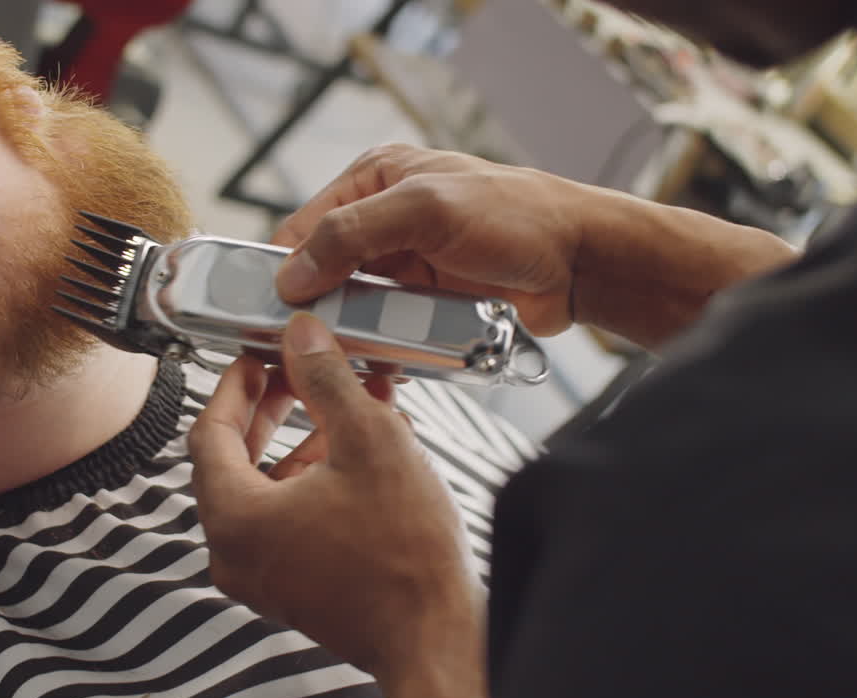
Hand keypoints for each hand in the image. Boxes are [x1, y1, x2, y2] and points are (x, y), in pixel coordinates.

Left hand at [189, 312, 487, 697]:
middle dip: (273, 408)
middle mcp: (236, 553)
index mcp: (235, 517)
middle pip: (236, 460)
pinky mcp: (296, 588)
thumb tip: (302, 337)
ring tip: (348, 405)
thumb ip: (326, 380)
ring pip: (270, 489)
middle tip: (298, 374)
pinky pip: (292, 519)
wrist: (436, 637)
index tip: (258, 357)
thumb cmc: (402, 555)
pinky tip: (364, 453)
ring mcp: (265, 576)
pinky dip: (318, 481)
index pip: (210, 431)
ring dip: (306, 441)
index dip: (235, 384)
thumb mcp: (368, 440)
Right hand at [273, 144, 586, 336]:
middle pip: (324, 271)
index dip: (287, 266)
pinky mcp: (424, 302)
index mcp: (377, 178)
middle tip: (313, 337)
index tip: (276, 306)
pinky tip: (383, 359)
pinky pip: (385, 330)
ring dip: (351, 330)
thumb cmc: (520, 216)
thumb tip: (295, 271)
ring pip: (352, 306)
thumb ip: (352, 234)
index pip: (305, 226)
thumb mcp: (425, 209)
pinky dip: (380, 347)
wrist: (580, 263)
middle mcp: (385, 220)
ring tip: (352, 351)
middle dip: (319, 305)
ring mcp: (405, 264)